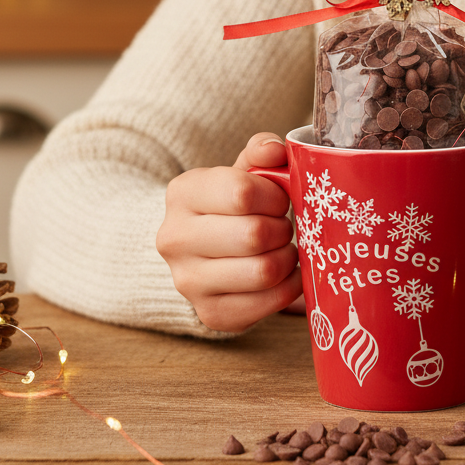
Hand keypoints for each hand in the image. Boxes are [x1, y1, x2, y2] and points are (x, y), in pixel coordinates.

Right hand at [156, 132, 302, 332]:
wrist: (200, 250)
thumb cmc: (230, 205)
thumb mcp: (242, 170)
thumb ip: (261, 151)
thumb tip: (275, 150)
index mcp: (182, 193)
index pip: (243, 193)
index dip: (274, 196)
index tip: (277, 200)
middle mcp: (175, 238)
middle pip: (255, 236)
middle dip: (282, 228)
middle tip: (281, 226)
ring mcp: (187, 281)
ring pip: (264, 271)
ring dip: (287, 258)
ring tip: (282, 248)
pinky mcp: (210, 314)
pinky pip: (269, 303)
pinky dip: (289, 286)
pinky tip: (282, 273)